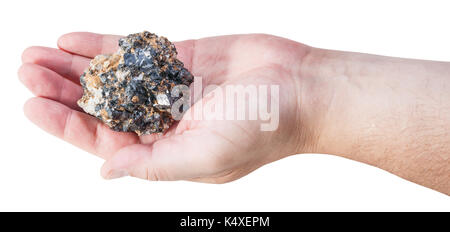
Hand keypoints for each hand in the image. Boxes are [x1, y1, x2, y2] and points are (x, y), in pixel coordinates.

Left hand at [19, 33, 310, 181]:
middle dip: (62, 90)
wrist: (301, 89)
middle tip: (27, 70)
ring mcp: (169, 87)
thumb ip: (154, 165)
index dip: (65, 123)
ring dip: (76, 67)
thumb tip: (105, 173)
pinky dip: (106, 46)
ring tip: (38, 54)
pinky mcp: (180, 59)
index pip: (103, 139)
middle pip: (101, 106)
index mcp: (165, 150)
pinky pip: (136, 52)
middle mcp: (162, 120)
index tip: (32, 105)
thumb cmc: (261, 129)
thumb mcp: (205, 156)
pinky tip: (75, 39)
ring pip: (112, 77)